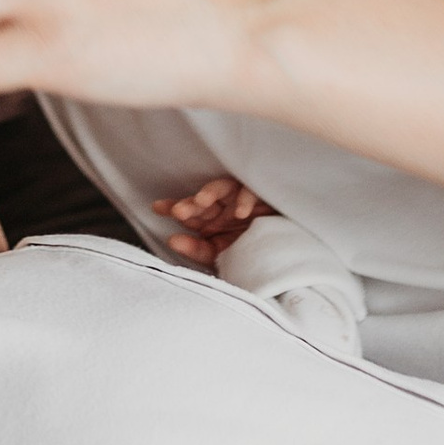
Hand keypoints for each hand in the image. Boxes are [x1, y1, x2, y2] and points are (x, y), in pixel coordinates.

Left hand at [156, 175, 272, 266]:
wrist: (286, 255)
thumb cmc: (253, 253)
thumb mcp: (224, 257)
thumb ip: (198, 251)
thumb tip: (171, 240)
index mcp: (213, 221)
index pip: (190, 212)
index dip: (174, 207)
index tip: (157, 207)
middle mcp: (225, 207)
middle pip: (203, 200)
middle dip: (190, 204)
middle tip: (178, 211)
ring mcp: (243, 200)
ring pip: (223, 187)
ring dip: (211, 193)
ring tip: (201, 201)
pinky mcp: (263, 196)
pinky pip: (252, 191)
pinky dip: (246, 199)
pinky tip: (240, 212)